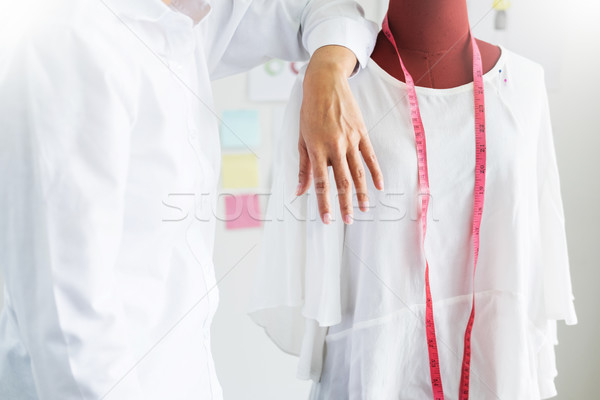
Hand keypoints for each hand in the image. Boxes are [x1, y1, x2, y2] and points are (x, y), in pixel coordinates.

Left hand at [298, 45, 383, 224]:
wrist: (325, 83)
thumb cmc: (310, 112)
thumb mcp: (301, 139)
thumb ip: (303, 167)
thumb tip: (299, 191)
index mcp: (316, 148)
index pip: (321, 182)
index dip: (324, 203)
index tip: (327, 219)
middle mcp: (334, 146)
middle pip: (342, 181)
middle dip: (344, 204)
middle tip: (347, 220)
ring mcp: (350, 139)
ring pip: (358, 172)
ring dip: (361, 194)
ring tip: (363, 209)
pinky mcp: (362, 132)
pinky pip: (370, 157)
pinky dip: (375, 173)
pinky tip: (379, 187)